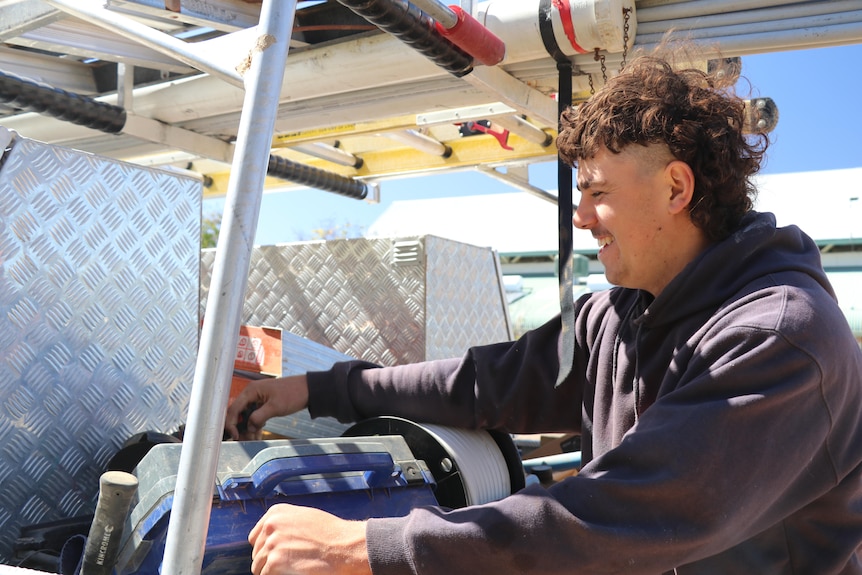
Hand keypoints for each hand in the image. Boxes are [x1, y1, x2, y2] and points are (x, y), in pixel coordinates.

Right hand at [225, 374, 308, 439]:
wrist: (309, 389)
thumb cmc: (293, 394)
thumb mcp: (275, 407)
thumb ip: (259, 417)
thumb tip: (248, 428)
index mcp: (251, 391)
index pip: (233, 408)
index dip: (231, 424)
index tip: (235, 436)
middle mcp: (251, 394)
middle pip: (238, 413)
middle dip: (240, 428)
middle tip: (244, 441)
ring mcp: (257, 398)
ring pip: (246, 416)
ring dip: (248, 429)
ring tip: (252, 440)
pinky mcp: (263, 404)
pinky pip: (254, 416)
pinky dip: (255, 425)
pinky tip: (257, 436)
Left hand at [249, 503, 370, 574]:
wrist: (344, 546)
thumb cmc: (330, 533)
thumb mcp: (304, 517)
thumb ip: (285, 523)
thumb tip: (273, 536)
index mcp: (276, 513)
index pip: (256, 536)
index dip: (266, 547)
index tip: (277, 553)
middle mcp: (270, 525)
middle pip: (257, 552)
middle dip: (269, 560)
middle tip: (288, 563)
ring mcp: (272, 543)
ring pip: (258, 566)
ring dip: (271, 570)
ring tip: (290, 568)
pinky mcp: (275, 561)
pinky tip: (292, 571)